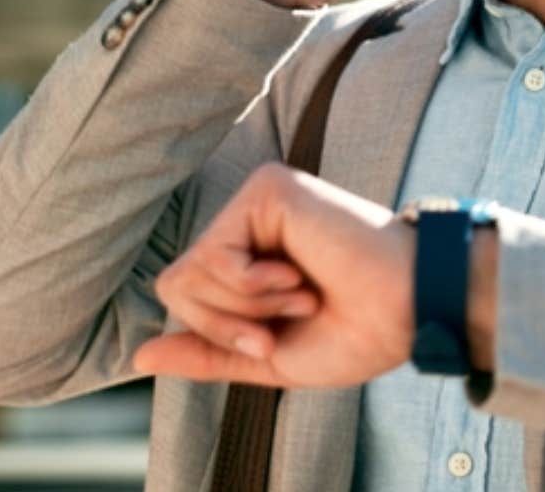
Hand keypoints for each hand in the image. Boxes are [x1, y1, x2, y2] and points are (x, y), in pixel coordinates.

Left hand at [134, 164, 416, 387]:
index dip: (220, 332)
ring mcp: (256, 200)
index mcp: (248, 254)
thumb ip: (207, 352)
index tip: (272, 340)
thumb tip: (140, 355)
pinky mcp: (267, 189)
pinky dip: (253, 285)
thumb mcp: (268, 355)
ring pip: (190, 273)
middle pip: (177, 285)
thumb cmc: (355, 332)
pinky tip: (298, 274)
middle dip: (228, 322)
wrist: (405, 313)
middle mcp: (247, 220)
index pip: (183, 295)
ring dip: (247, 305)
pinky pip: (214, 256)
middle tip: (290, 314)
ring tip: (302, 292)